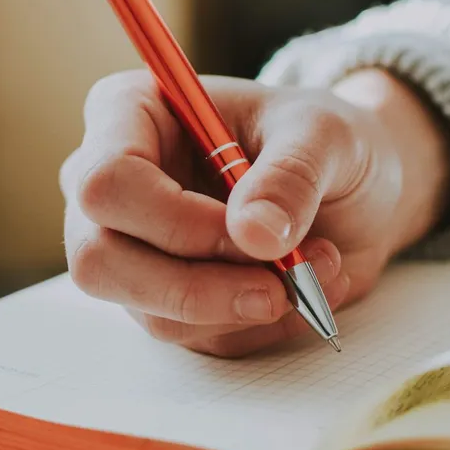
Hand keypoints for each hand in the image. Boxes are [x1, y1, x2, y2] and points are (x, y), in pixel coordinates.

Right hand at [60, 68, 449, 356]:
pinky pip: (193, 336)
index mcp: (128, 114)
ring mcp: (128, 248)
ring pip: (150, 310)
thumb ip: (291, 176)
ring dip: (243, 305)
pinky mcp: (161, 299)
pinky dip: (257, 323)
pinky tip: (301, 286)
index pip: (106, 182)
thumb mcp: (325, 135)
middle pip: (100, 259)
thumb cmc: (321, 140)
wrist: (349, 187)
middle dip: (198, 286)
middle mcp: (111, 185)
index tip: (252, 232)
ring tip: (317, 266)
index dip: (173, 220)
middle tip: (281, 284)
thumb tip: (255, 234)